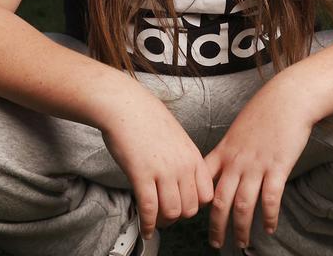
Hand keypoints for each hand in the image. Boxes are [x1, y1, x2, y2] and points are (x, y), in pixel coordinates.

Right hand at [101, 93, 213, 238]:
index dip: (195, 205)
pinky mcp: (142, 174)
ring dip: (163, 222)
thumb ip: (183, 159)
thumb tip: (182, 181)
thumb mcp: (177, 137)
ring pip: (172, 212)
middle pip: (191, 208)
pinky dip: (147, 224)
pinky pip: (149, 208)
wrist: (125, 105)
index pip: (207, 195)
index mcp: (192, 156)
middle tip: (166, 216)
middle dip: (178, 217)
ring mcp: (163, 171)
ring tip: (155, 221)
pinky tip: (144, 228)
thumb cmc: (147, 118)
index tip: (183, 205)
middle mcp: (182, 166)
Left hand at [204, 82, 316, 249]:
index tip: (194, 216)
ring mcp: (256, 165)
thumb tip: (221, 165)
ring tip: (242, 243)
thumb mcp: (237, 129)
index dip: (196, 201)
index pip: (202, 181)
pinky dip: (269, 217)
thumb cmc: (264, 112)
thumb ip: (228, 150)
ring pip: (243, 205)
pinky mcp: (277, 167)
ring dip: (241, 228)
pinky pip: (270, 199)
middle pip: (219, 201)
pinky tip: (270, 228)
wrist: (287, 99)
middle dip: (216, 226)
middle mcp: (236, 162)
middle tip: (216, 243)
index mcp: (224, 151)